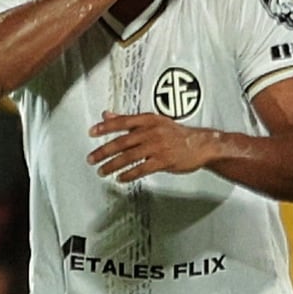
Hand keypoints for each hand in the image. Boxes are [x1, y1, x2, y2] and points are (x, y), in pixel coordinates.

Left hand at [87, 111, 225, 182]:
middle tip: (91, 159)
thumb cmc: (177, 134)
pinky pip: (142, 169)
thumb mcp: (153, 121)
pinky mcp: (163, 161)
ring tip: (102, 171)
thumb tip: (107, 115)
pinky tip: (120, 178)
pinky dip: (129, 174)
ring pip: (129, 157)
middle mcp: (152, 132)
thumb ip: (128, 120)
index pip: (122, 122)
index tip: (92, 132)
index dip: (105, 127)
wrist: (201, 145)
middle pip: (122, 142)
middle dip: (104, 151)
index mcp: (149, 120)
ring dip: (113, 165)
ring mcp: (158, 147)